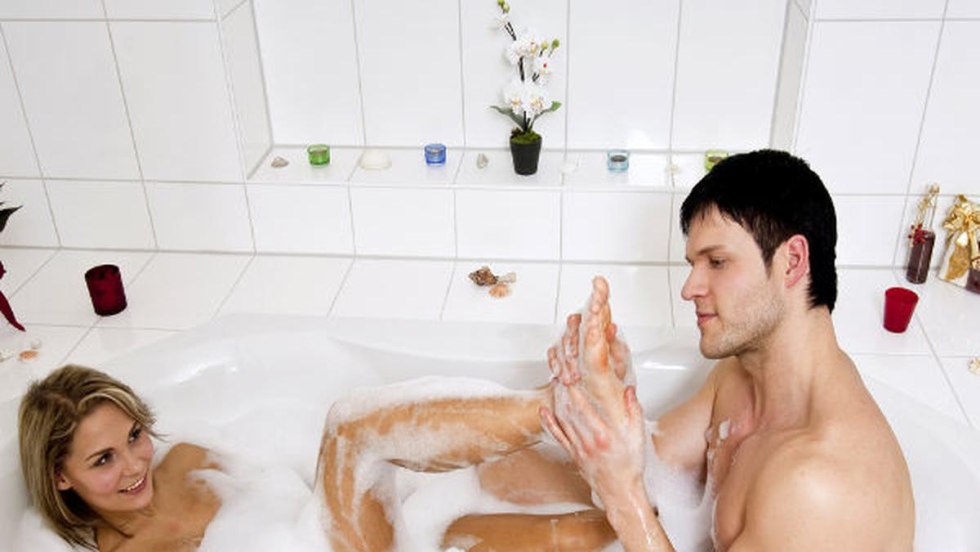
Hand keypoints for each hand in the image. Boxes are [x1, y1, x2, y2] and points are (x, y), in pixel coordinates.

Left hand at [541, 383, 647, 504]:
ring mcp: (578, 448)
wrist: (620, 491)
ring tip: (554, 384)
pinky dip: (549, 422)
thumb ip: (634, 411)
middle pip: (570, 411)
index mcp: (604, 435)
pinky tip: (543, 411)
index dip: (575, 390)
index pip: (584, 407)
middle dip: (564, 391)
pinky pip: (558, 436)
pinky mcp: (572, 454)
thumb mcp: (638, 437)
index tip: (571, 375)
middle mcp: (587, 441)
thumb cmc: (631, 466)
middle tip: (560, 372)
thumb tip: (628, 390)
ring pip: (562, 420)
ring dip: (556, 401)